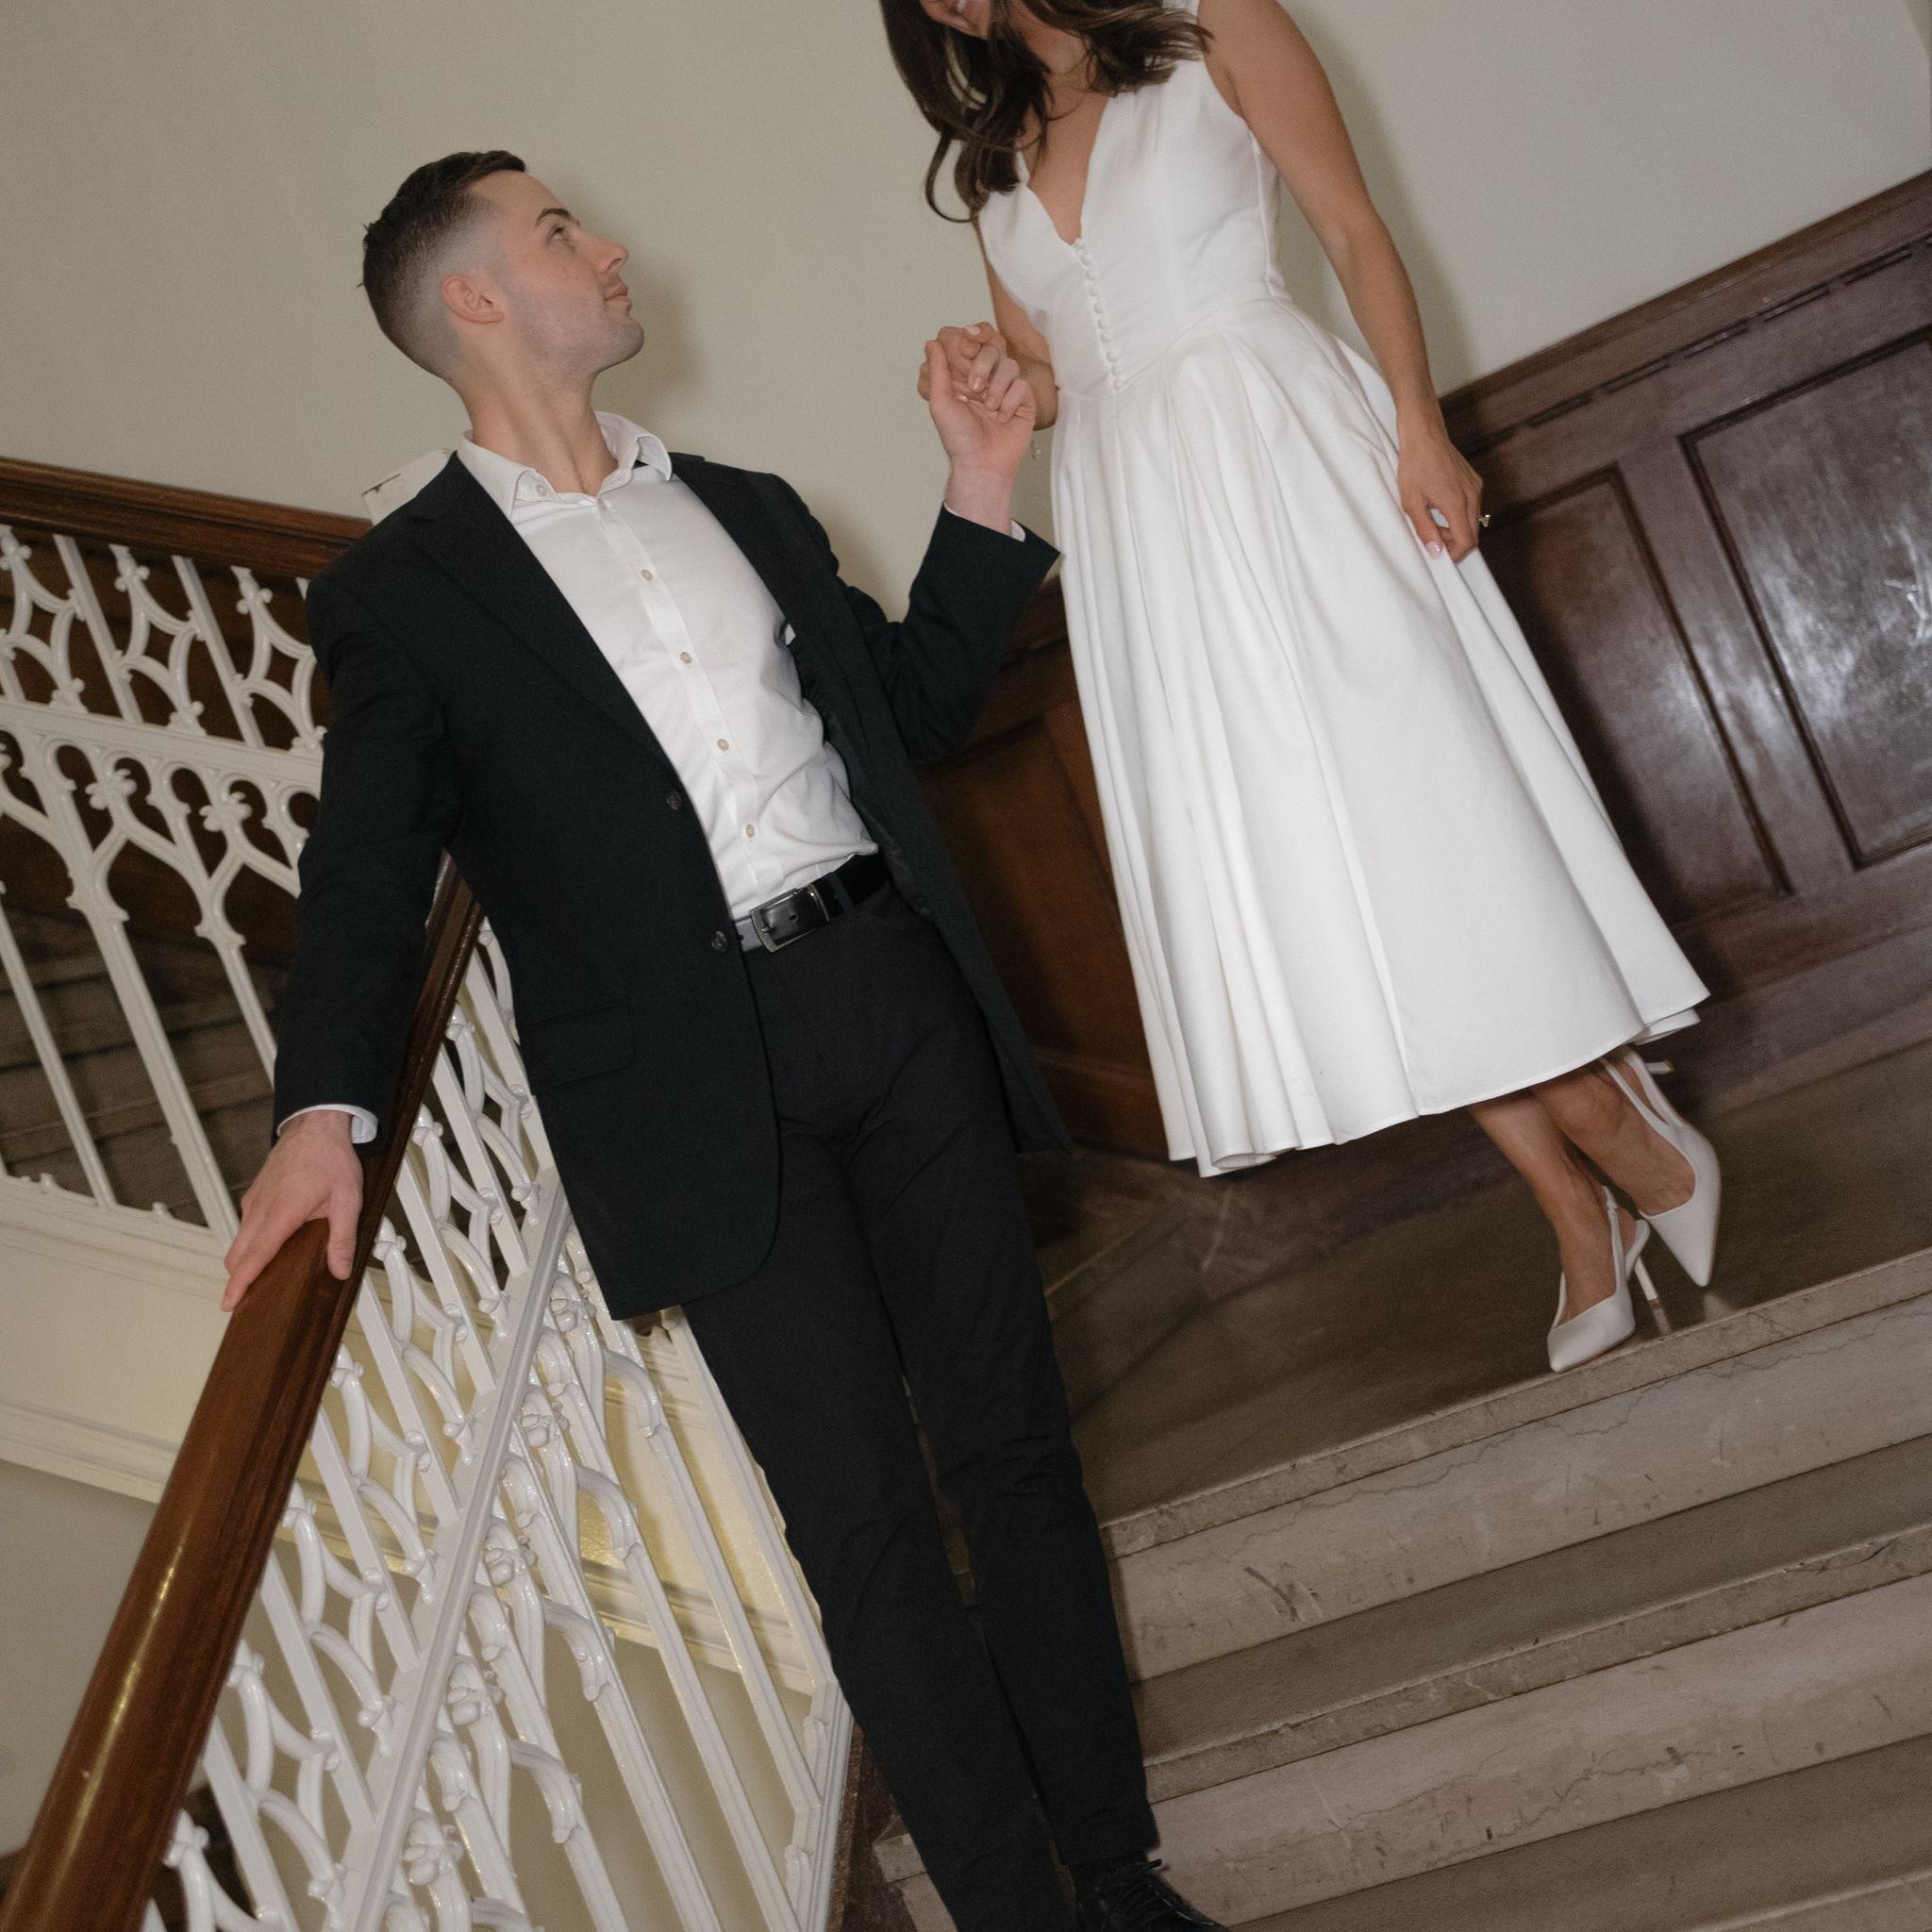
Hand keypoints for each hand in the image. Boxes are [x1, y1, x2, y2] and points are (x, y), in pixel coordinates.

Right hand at [221, 1111, 363, 1310]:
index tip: (229, 1302)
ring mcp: (254, 1201)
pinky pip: (245, 1226)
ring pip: (239, 1241)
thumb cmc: (331, 1157)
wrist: (316, 1125)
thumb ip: (343, 1237)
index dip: (240, 1283)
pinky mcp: (255, 1196)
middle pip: (238, 1254)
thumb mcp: (348, 1199)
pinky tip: (266, 1250)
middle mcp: (261, 1208)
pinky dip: (248, 1244)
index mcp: (282, 1213)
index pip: (254, 1257)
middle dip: (238, 1279)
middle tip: (246, 1300)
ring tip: (257, 1281)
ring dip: (243, 1262)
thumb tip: (340, 1269)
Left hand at [920, 335, 1034, 485]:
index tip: (968, 341)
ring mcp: (1006, 388)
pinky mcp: (1023, 401)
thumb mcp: (940, 403)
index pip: (973, 342)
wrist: (981, 464)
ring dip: (997, 386)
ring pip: (1010, 364)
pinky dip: (1010, 402)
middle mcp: (986, 378)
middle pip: (993, 346)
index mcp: (965, 374)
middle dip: (983, 364)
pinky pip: (1022, 386)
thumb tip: (931, 343)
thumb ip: (937, 372)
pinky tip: (1002, 418)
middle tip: (974, 388)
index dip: (973, 335)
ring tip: (989, 408)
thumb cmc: (959, 439)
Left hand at [1397, 421, 1484, 562]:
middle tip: (1432, 538)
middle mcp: (1472, 495)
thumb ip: (1425, 530)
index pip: (1467, 541)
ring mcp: (1476, 487)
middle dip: (1454, 543)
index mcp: (1457, 503)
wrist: (1424, 434)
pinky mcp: (1474, 481)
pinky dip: (1459, 515)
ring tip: (1432, 521)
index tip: (1440, 556)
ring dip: (1456, 529)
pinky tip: (1440, 508)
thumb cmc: (1414, 465)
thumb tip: (1436, 552)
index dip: (1454, 554)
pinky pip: (1472, 507)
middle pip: (1473, 534)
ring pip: (1473, 521)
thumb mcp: (1411, 503)